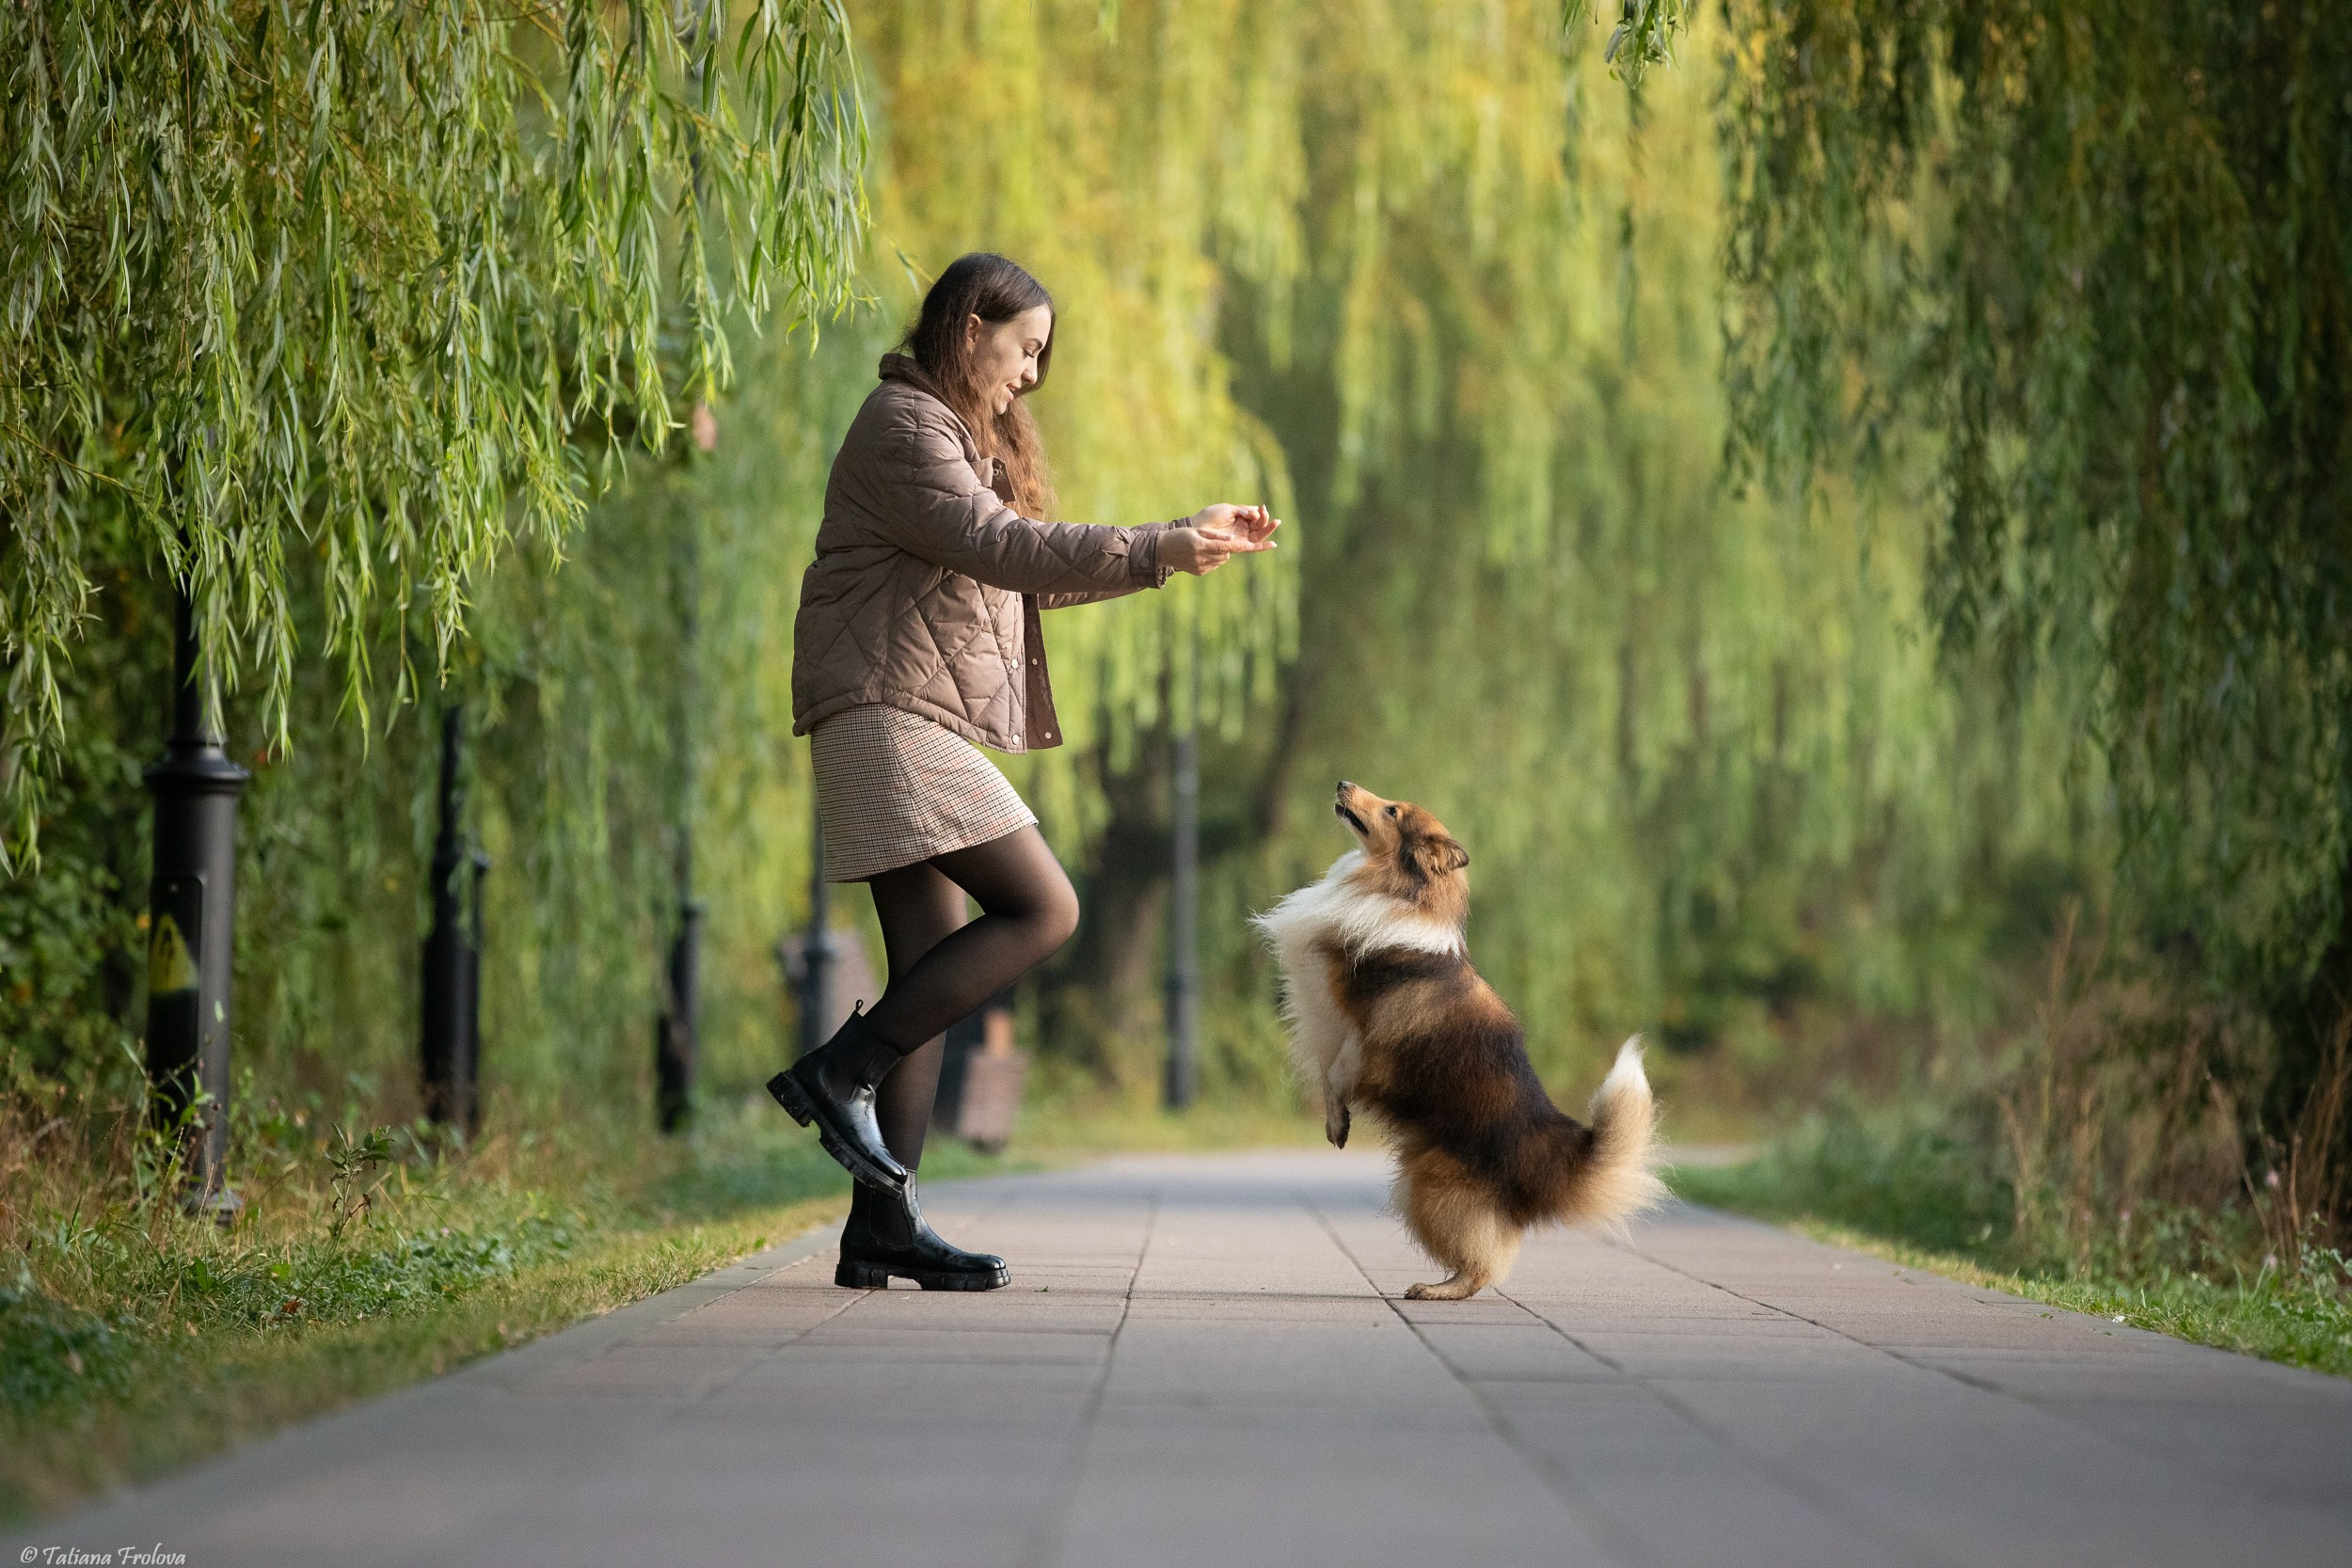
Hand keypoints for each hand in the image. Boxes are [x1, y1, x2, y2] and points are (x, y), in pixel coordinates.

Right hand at [1160, 503, 1280, 575]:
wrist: (1163, 550)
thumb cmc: (1181, 535)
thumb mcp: (1198, 531)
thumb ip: (1216, 536)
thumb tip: (1233, 540)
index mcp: (1201, 545)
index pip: (1226, 547)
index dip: (1241, 546)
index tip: (1253, 545)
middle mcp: (1201, 558)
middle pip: (1225, 554)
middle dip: (1226, 547)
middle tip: (1214, 540)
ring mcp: (1200, 567)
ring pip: (1221, 560)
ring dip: (1220, 553)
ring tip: (1205, 547)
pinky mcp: (1200, 572)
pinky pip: (1214, 565)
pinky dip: (1213, 559)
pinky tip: (1200, 554)